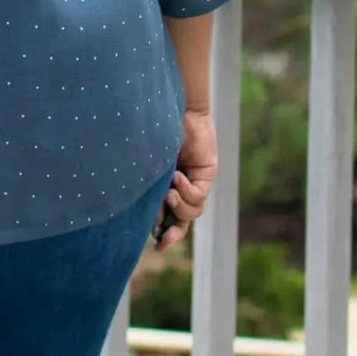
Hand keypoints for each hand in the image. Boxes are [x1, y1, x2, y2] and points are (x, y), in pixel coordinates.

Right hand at [154, 108, 217, 252]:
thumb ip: (151, 191)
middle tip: (163, 243)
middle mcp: (180, 186)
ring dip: (179, 208)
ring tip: (169, 194)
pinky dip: (186, 191)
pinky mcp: (206, 174)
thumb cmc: (152, 132)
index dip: (162, 233)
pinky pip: (198, 196)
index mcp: (163, 185)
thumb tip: (152, 220)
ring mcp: (195, 181)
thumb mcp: (150, 168)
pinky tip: (177, 177)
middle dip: (174, 234)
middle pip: (182, 221)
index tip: (156, 246)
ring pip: (192, 212)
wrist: (170, 108)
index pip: (166, 215)